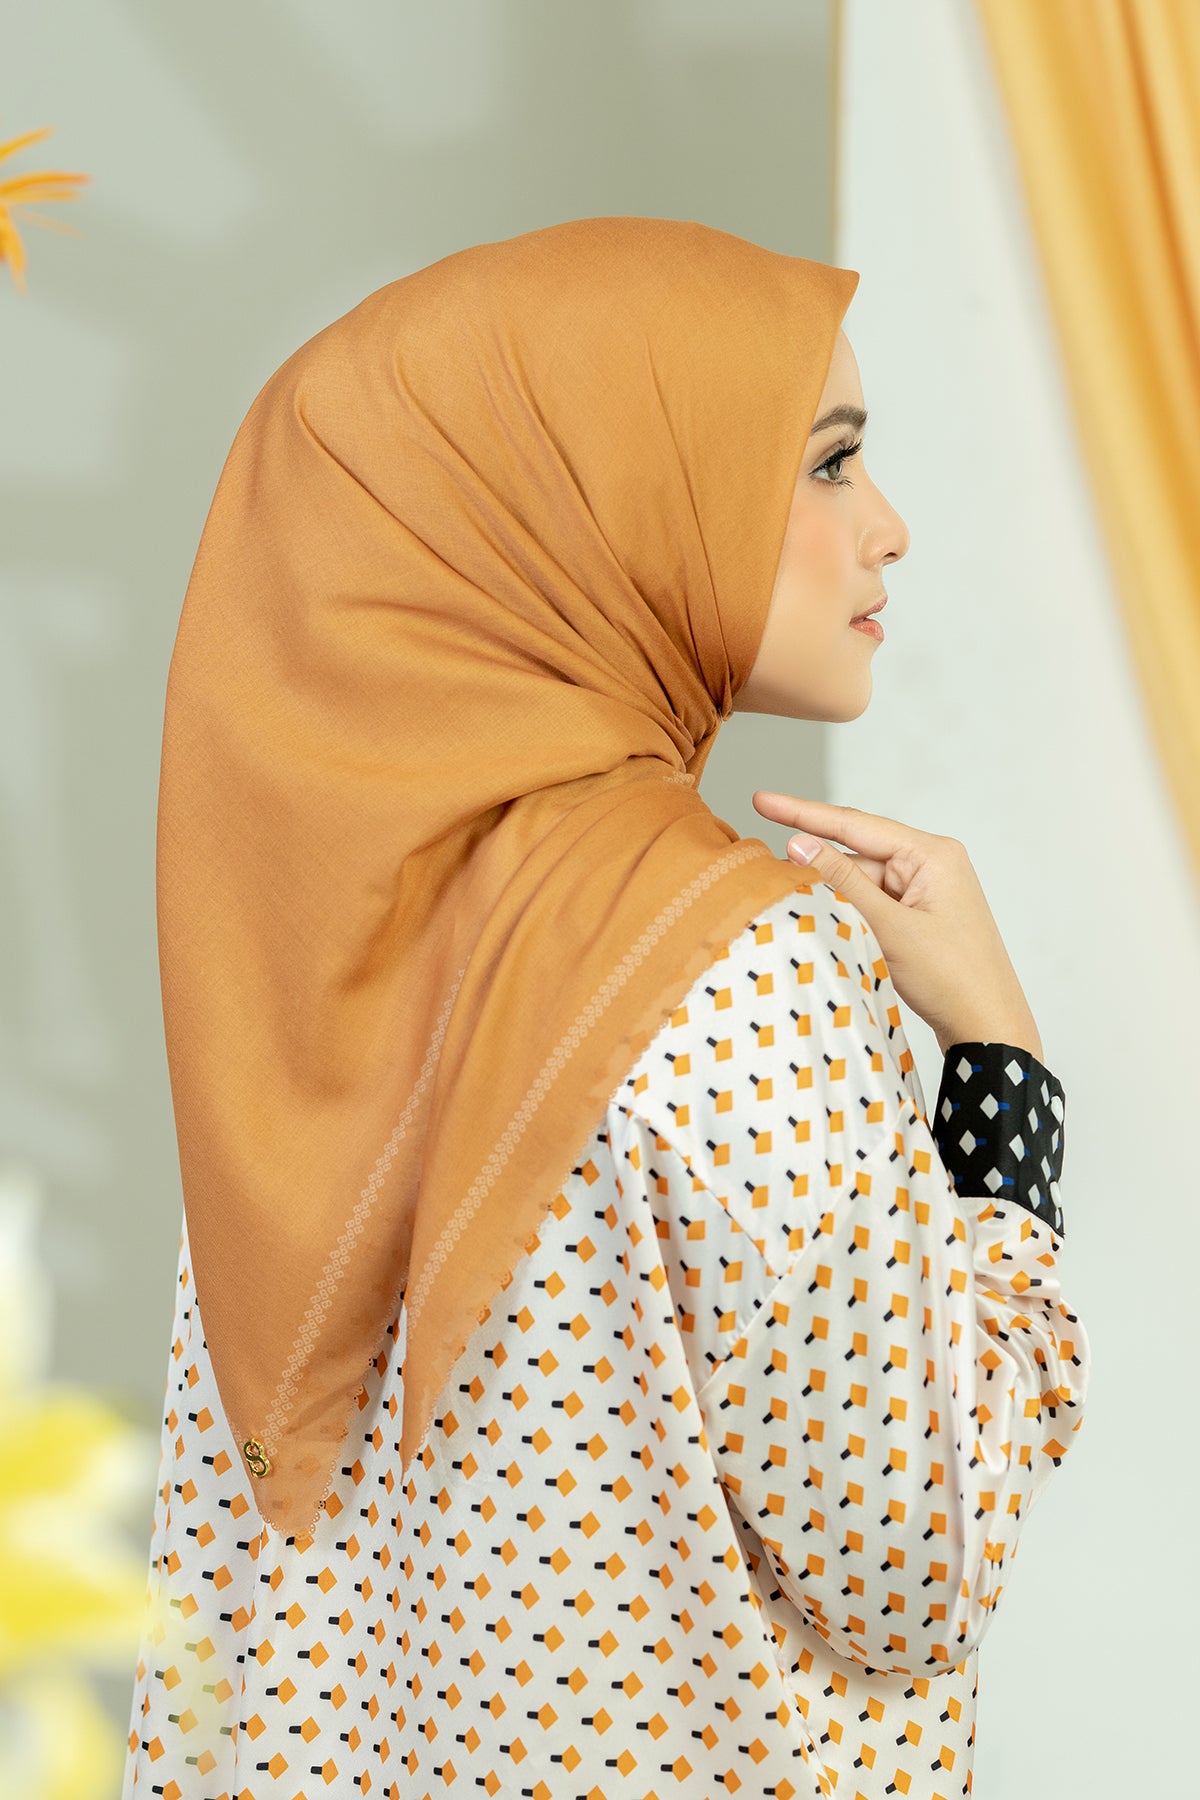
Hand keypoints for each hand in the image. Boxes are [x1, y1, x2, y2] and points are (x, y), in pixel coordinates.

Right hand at [751, 792, 1043, 1061]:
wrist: (989, 1028)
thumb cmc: (953, 978)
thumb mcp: (890, 927)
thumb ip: (843, 883)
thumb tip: (799, 844)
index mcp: (932, 855)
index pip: (855, 825)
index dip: (803, 813)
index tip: (764, 800)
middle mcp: (930, 865)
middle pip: (856, 852)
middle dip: (813, 855)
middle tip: (762, 850)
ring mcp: (924, 891)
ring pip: (860, 880)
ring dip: (828, 889)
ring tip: (785, 894)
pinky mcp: (918, 916)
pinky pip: (872, 901)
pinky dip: (845, 908)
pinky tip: (817, 912)